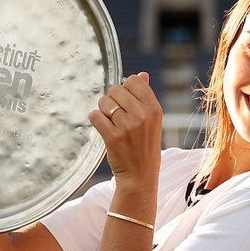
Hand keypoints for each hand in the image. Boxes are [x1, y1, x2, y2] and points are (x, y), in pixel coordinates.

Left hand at [89, 72, 162, 188]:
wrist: (140, 176)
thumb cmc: (145, 145)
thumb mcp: (152, 120)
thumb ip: (145, 96)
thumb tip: (142, 74)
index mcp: (154, 109)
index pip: (134, 81)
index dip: (126, 89)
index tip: (126, 102)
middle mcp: (142, 115)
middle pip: (116, 89)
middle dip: (112, 99)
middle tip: (116, 115)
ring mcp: (127, 126)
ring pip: (104, 102)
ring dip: (103, 110)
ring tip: (111, 123)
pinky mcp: (112, 137)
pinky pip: (95, 116)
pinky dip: (95, 120)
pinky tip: (104, 129)